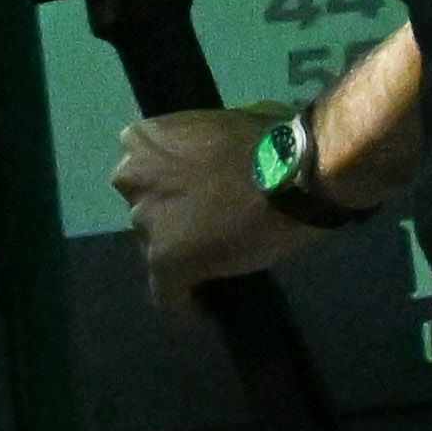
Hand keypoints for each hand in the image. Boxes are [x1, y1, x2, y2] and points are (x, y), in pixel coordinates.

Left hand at [113, 102, 329, 306]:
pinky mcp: (164, 261)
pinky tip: (205, 306)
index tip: (191, 205)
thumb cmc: (275, 142)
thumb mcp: (221, 124)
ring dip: (182, 256)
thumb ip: (199, 147)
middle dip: (172, 222)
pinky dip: (185, 302)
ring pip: (155, 251)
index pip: (143, 178)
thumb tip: (207, 162)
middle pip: (146, 212)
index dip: (168, 194)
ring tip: (217, 263)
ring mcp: (145, 221)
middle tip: (209, 230)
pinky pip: (167, 294)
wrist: (299, 173)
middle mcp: (132, 178)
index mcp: (143, 141)